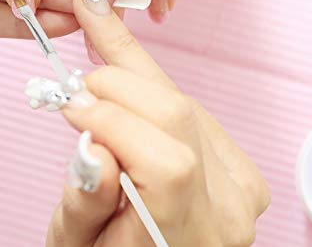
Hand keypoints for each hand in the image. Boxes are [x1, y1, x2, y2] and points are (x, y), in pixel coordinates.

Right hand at [41, 0, 268, 243]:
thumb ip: (84, 205)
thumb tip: (93, 146)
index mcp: (181, 241)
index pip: (165, 164)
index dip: (113, 121)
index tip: (71, 105)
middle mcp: (225, 212)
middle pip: (177, 115)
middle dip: (118, 84)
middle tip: (79, 89)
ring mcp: (240, 186)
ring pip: (184, 102)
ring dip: (134, 81)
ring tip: (97, 83)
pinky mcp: (240, 165)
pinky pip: (194, 109)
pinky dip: (154, 94)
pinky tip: (129, 97)